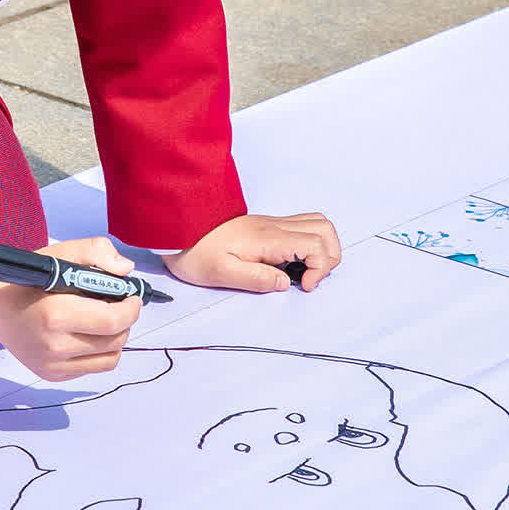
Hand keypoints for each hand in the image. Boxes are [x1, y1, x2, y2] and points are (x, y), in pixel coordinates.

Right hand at [0, 235, 140, 380]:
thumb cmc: (27, 280)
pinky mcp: (51, 375)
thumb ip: (97, 252)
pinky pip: (92, 368)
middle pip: (115, 341)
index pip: (113, 321)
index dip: (131, 308)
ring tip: (105, 320)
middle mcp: (54, 346)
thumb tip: (126, 270)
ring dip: (115, 338)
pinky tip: (87, 334)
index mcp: (56, 314)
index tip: (133, 297)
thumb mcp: (60, 255)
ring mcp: (52, 365)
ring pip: (109, 359)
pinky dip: (98, 352)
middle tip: (120, 305)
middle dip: (126, 321)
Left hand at [164, 211, 342, 293]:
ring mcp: (272, 224)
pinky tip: (290, 262)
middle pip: (325, 228)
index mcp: (268, 238)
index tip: (302, 286)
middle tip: (309, 279)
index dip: (320, 268)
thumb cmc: (196, 252)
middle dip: (329, 257)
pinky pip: (301, 226)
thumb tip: (285, 282)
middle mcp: (274, 226)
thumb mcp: (221, 273)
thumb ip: (256, 278)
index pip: (316, 244)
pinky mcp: (266, 227)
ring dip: (321, 248)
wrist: (179, 229)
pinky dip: (308, 243)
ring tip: (304, 271)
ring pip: (316, 223)